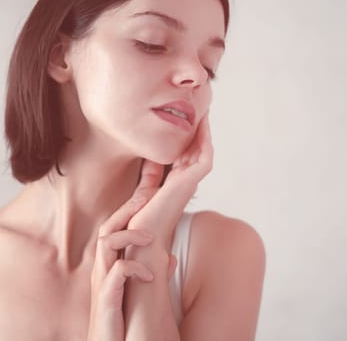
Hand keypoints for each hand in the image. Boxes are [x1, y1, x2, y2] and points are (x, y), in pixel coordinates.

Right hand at [88, 160, 169, 340]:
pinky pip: (115, 275)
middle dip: (127, 209)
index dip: (130, 208)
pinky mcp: (106, 302)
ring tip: (151, 237)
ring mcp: (102, 285)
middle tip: (148, 195)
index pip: (117, 228)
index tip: (148, 191)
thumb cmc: (123, 325)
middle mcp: (103, 270)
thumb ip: (152, 273)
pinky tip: (150, 275)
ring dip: (128, 235)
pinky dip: (133, 269)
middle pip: (107, 227)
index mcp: (111, 265)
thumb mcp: (141, 295)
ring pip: (105, 244)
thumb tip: (169, 258)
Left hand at [128, 114, 213, 237]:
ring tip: (203, 111)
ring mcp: (190, 182)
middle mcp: (186, 182)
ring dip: (205, 131)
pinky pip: (205, 156)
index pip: (186, 155)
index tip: (186, 119)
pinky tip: (202, 124)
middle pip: (197, 149)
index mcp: (176, 184)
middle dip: (199, 129)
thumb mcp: (145, 189)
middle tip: (198, 107)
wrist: (143, 239)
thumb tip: (149, 156)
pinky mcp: (190, 182)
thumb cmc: (141, 221)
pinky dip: (205, 140)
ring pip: (204, 150)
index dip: (189, 136)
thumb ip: (149, 173)